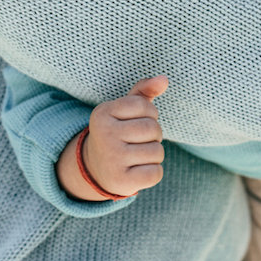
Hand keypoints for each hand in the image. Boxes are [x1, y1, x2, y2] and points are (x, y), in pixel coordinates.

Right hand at [58, 75, 166, 200]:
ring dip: (154, 154)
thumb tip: (164, 79)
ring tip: (138, 155)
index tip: (137, 121)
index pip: (144, 105)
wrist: (96, 168)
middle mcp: (104, 135)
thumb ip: (143, 91)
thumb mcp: (123, 110)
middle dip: (154, 135)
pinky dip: (153, 172)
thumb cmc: (117, 132)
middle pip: (153, 129)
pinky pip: (156, 173)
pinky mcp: (121, 181)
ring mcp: (112, 159)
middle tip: (139, 141)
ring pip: (157, 151)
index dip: (149, 113)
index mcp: (102, 113)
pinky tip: (139, 170)